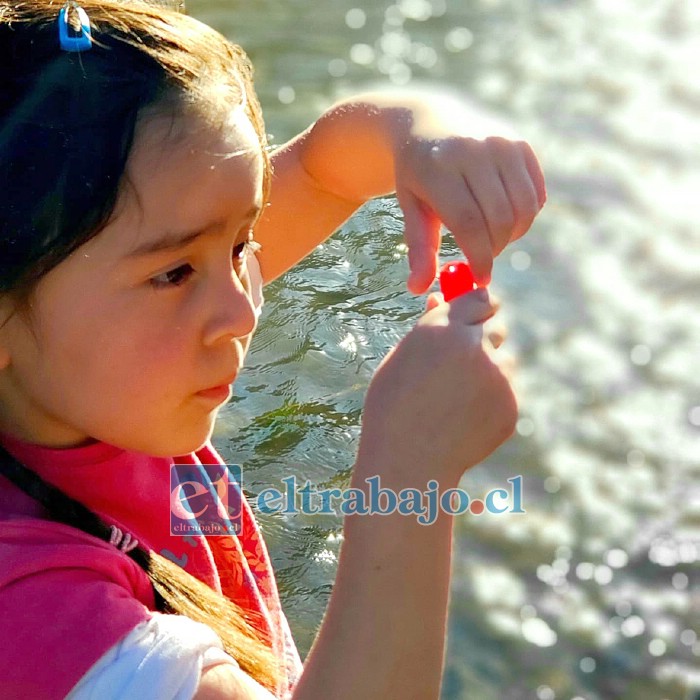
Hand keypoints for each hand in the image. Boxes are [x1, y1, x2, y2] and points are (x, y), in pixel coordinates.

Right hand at [357, 288, 516, 485]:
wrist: (408, 460)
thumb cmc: (393, 408)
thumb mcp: (400, 360)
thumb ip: (427, 327)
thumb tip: (442, 299)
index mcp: (441, 328)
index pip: (480, 298)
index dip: (477, 307)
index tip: (473, 316)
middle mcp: (473, 345)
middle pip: (497, 325)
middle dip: (484, 336)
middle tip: (464, 359)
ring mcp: (497, 375)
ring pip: (505, 358)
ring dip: (490, 368)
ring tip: (457, 396)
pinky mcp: (510, 403)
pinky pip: (507, 389)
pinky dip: (493, 398)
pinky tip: (465, 416)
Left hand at [395, 127, 545, 291]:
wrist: (428, 120)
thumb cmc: (417, 173)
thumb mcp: (410, 207)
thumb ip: (419, 248)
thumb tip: (417, 289)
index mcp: (440, 168)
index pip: (469, 224)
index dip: (480, 257)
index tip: (480, 278)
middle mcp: (474, 150)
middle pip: (499, 218)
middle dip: (495, 248)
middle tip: (483, 256)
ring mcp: (502, 142)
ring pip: (524, 207)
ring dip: (513, 234)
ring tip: (493, 238)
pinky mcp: (521, 143)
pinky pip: (536, 193)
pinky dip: (526, 215)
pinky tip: (505, 218)